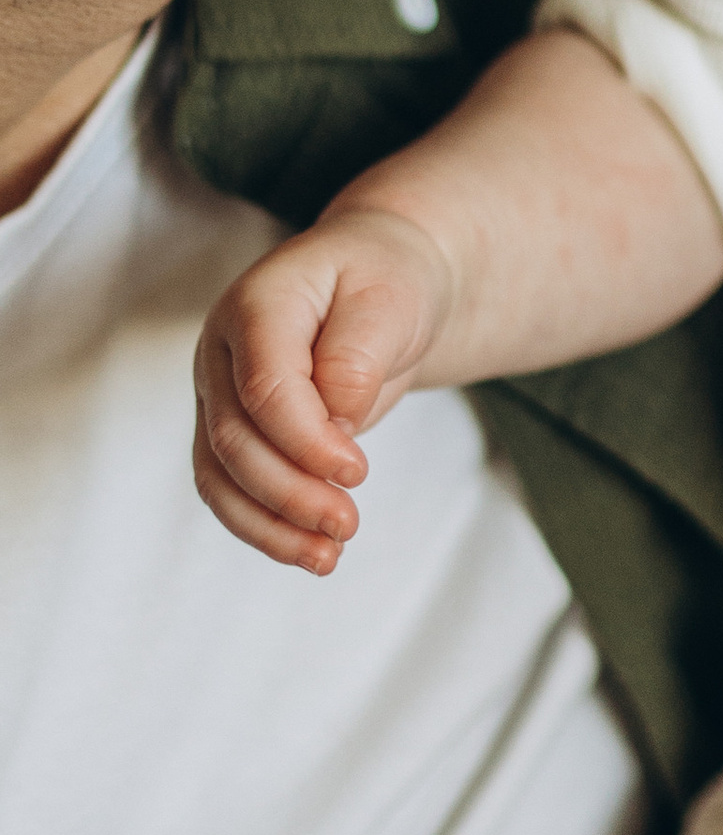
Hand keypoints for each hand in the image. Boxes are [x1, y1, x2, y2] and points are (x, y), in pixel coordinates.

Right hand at [193, 202, 455, 573]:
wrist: (378, 277)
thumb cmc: (385, 277)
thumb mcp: (390, 298)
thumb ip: (358, 356)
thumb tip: (337, 422)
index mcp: (257, 305)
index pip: (263, 387)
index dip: (304, 440)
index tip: (355, 472)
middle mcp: (223, 351)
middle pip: (234, 438)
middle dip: (289, 492)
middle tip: (347, 524)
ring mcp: (220, 391)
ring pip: (221, 473)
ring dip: (270, 524)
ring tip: (328, 557)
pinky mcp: (235, 428)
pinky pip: (231, 487)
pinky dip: (264, 526)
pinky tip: (309, 552)